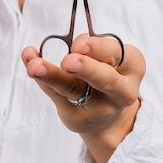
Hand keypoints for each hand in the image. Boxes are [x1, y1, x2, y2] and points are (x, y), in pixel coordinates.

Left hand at [21, 35, 145, 162]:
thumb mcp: (112, 58)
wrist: (107, 119)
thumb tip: (73, 43)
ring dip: (53, 76)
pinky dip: (40, 78)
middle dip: (87, 68)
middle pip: (105, 80)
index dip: (98, 48)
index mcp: (133, 67)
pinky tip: (29, 62)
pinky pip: (54, 94)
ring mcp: (98, 108)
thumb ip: (94, 48)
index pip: (119, 55)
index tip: (78, 43)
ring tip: (35, 66)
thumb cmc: (109, 74)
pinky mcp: (75, 117)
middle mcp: (120, 91)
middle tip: (68, 61)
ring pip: (73, 89)